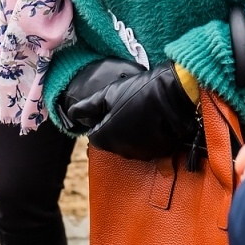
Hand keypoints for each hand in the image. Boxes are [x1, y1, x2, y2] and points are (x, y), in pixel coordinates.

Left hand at [63, 60, 199, 161]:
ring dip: (129, 135)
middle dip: (113, 129)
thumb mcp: (107, 94)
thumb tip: (72, 115)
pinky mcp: (157, 153)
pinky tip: (150, 122)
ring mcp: (140, 154)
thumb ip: (86, 107)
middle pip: (110, 142)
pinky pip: (145, 148)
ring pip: (127, 146)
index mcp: (106, 137)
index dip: (99, 121)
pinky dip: (145, 138)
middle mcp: (121, 151)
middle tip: (125, 109)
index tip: (110, 109)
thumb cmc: (137, 91)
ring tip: (139, 114)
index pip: (94, 136)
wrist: (172, 94)